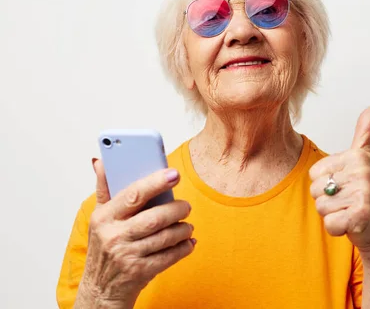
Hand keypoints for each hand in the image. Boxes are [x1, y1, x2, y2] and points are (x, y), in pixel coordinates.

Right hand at [76, 160, 194, 307]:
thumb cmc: (104, 247)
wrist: (99, 289)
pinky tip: (188, 242)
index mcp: (104, 217)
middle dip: (176, 209)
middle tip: (186, 206)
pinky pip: (170, 256)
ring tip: (187, 225)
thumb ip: (104, 189)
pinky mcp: (140, 272)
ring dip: (183, 229)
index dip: (155, 183)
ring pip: (165, 237)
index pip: (133, 194)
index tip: (174, 174)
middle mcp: (114, 236)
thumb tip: (102, 162)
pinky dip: (183, 248)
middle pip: (154, 217)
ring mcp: (127, 255)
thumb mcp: (98, 217)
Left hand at [309, 105, 369, 250]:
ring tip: (349, 211)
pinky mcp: (361, 215)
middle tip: (347, 201)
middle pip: (316, 190)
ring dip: (333, 215)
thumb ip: (365, 131)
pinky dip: (338, 229)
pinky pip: (330, 224)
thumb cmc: (366, 193)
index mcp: (357, 157)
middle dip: (328, 201)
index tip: (345, 186)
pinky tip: (351, 224)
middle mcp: (362, 172)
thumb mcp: (364, 159)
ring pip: (321, 207)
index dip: (326, 184)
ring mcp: (363, 193)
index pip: (314, 174)